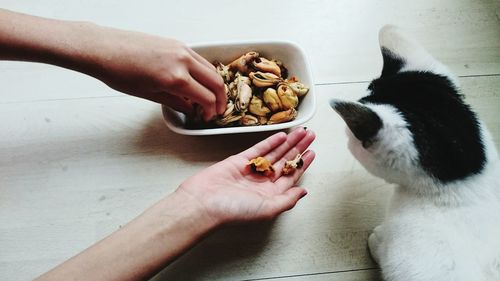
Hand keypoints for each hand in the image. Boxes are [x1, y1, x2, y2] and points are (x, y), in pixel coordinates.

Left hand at [87, 26, 226, 119]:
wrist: (103, 48)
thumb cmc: (119, 72)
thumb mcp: (148, 94)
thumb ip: (175, 102)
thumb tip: (190, 108)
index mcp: (175, 78)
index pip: (206, 97)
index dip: (210, 111)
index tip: (207, 117)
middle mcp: (183, 61)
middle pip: (216, 81)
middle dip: (221, 98)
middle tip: (218, 109)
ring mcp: (181, 49)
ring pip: (211, 68)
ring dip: (215, 84)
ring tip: (211, 96)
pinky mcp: (177, 43)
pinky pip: (200, 59)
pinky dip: (205, 71)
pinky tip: (199, 81)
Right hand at [176, 127, 315, 224]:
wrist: (203, 203)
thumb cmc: (233, 211)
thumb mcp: (267, 209)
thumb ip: (287, 200)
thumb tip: (304, 192)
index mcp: (271, 195)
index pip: (291, 176)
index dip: (303, 164)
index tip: (312, 152)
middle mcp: (262, 182)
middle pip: (285, 162)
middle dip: (298, 149)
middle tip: (310, 136)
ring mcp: (251, 170)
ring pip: (274, 153)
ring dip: (287, 142)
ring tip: (300, 131)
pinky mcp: (239, 160)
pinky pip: (258, 149)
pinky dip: (270, 142)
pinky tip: (281, 135)